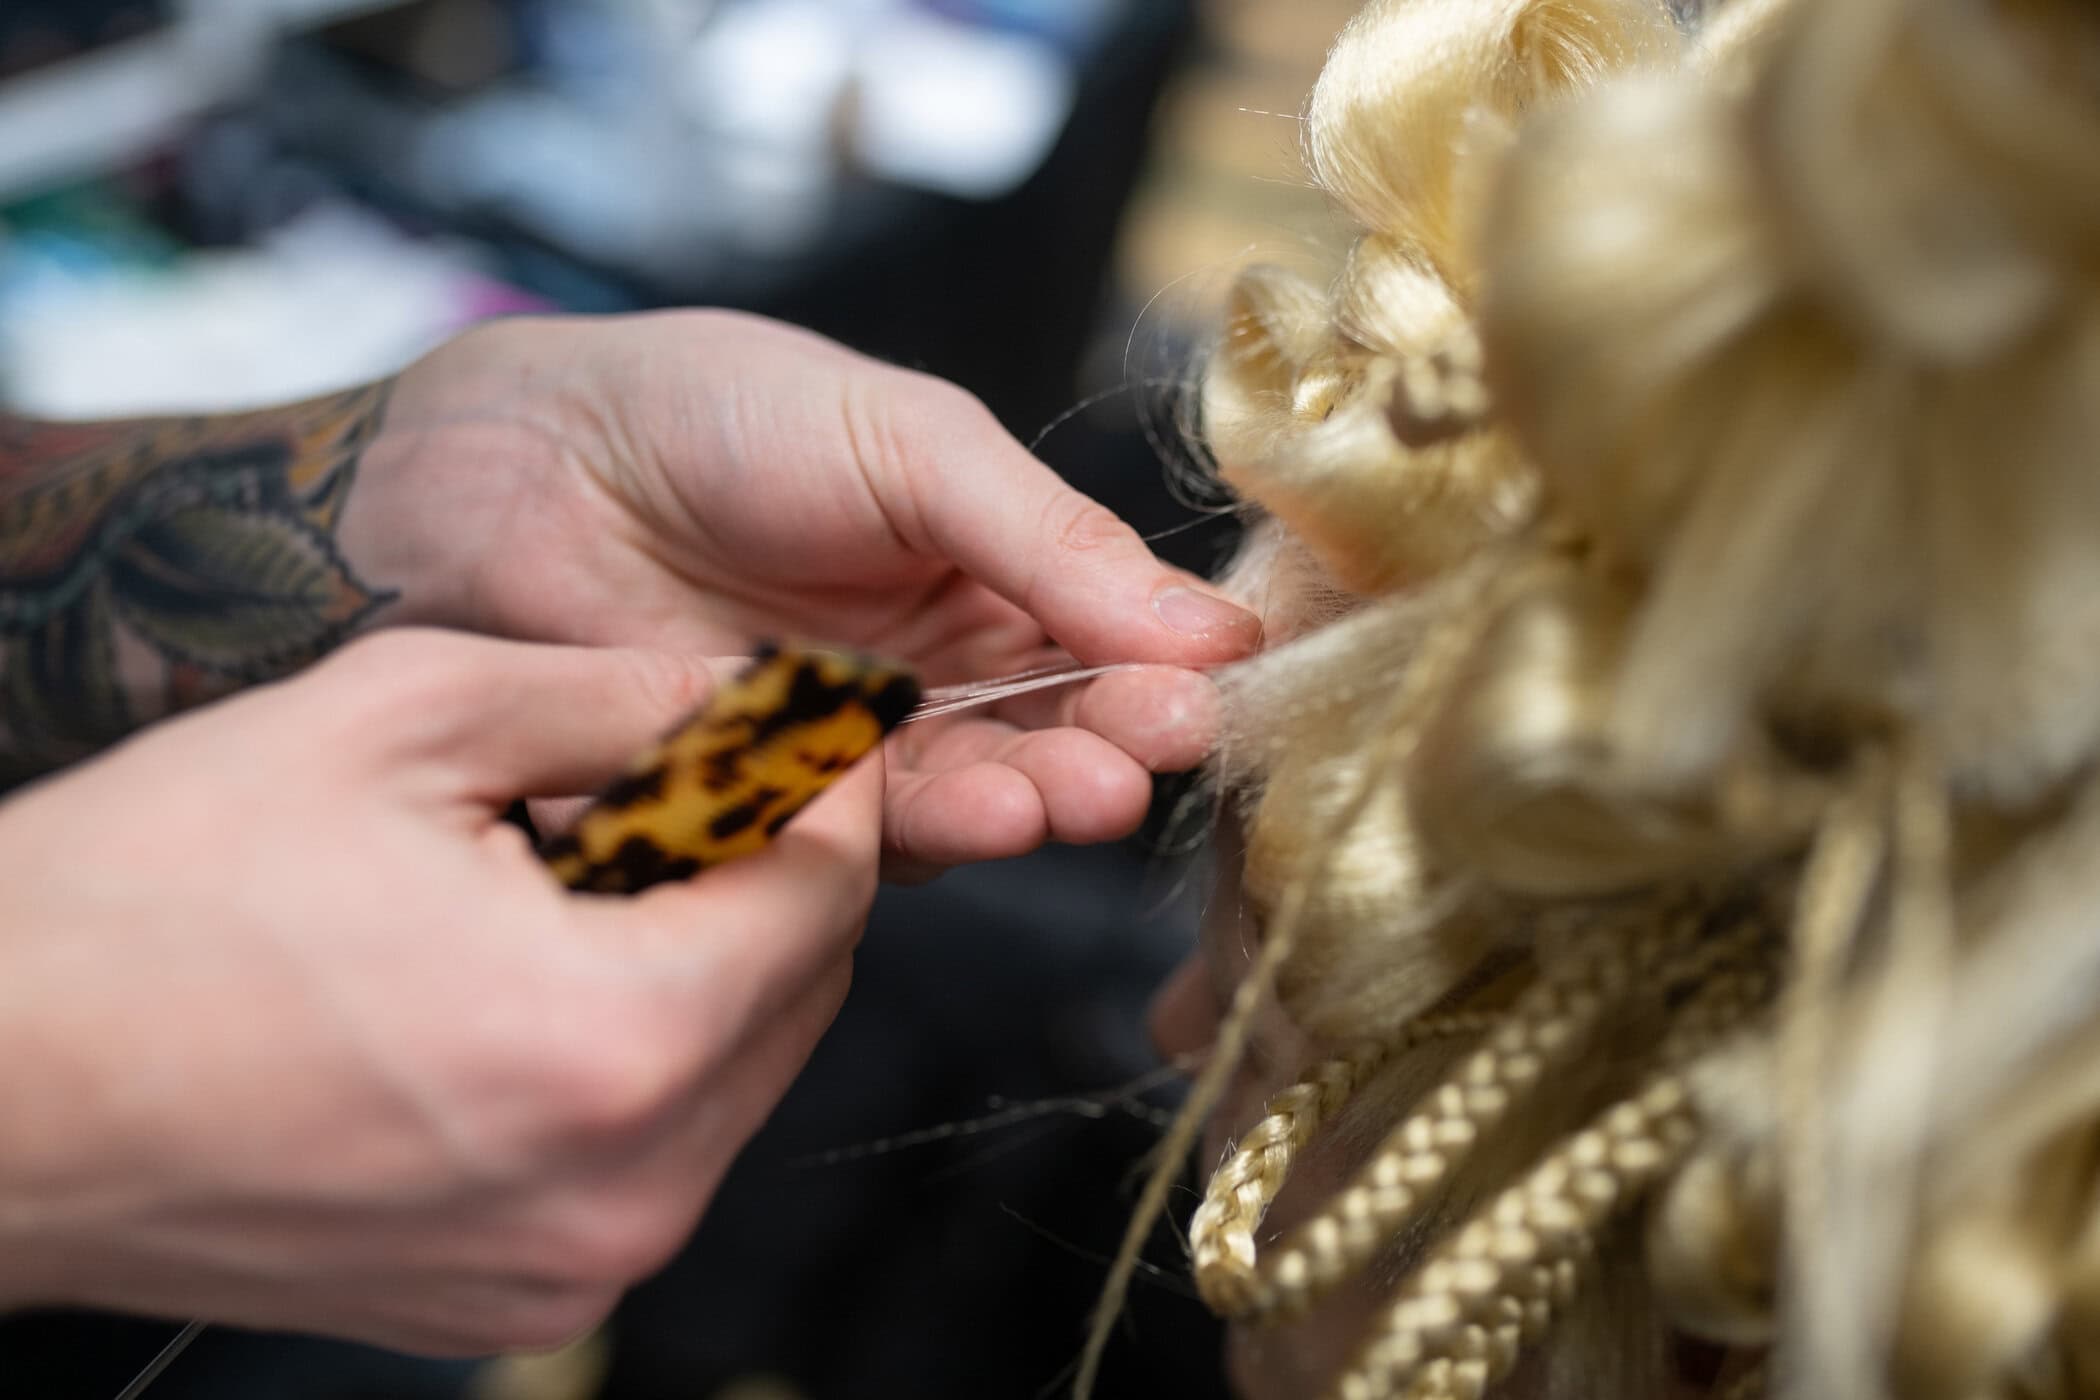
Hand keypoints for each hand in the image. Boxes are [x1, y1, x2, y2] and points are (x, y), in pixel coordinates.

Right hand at [0, 630, 874, 1352]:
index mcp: (613, 1042)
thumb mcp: (398, 720)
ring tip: (557, 887)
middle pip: (803, 990)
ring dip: (693, 964)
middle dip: (758, 872)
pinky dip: (623, 1061)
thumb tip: (738, 693)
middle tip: (658, 792)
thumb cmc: (143, 907)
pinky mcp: (514, 1301)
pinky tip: (511, 988)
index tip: (785, 728)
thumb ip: (614, 695)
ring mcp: (570, 1266)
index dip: (819, 786)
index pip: (831, 891)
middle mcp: (620, 1188)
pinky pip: (647, 1155)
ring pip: (735, 1074)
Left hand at [342, 311, 1259, 876]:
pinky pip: (865, 837)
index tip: (1204, 692)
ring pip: (971, 794)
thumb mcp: (908, 441)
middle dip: (1107, 747)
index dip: (1162, 668)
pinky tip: (968, 812)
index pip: (1109, 635)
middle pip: (1052, 730)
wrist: (511, 467)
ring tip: (1066, 794)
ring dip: (1029, 799)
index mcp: (987, 564)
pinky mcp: (776, 805)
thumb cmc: (712, 413)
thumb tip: (1215, 628)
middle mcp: (935, 665)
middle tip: (1147, 754)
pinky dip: (921, 832)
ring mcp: (855, 740)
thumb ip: (1049, 539)